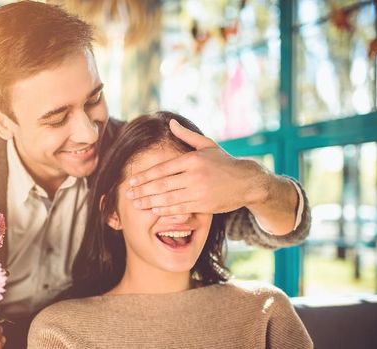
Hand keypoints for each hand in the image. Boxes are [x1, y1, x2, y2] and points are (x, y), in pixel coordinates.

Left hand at [126, 119, 268, 215]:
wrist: (248, 182)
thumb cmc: (225, 162)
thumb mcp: (207, 145)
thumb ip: (186, 135)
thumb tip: (170, 123)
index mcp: (192, 160)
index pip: (162, 169)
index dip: (144, 176)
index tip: (131, 181)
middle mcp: (194, 176)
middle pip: (161, 185)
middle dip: (142, 190)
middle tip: (128, 194)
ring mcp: (199, 192)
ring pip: (168, 198)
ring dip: (150, 201)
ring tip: (137, 204)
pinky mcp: (204, 205)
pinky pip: (180, 208)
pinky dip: (165, 210)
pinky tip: (154, 209)